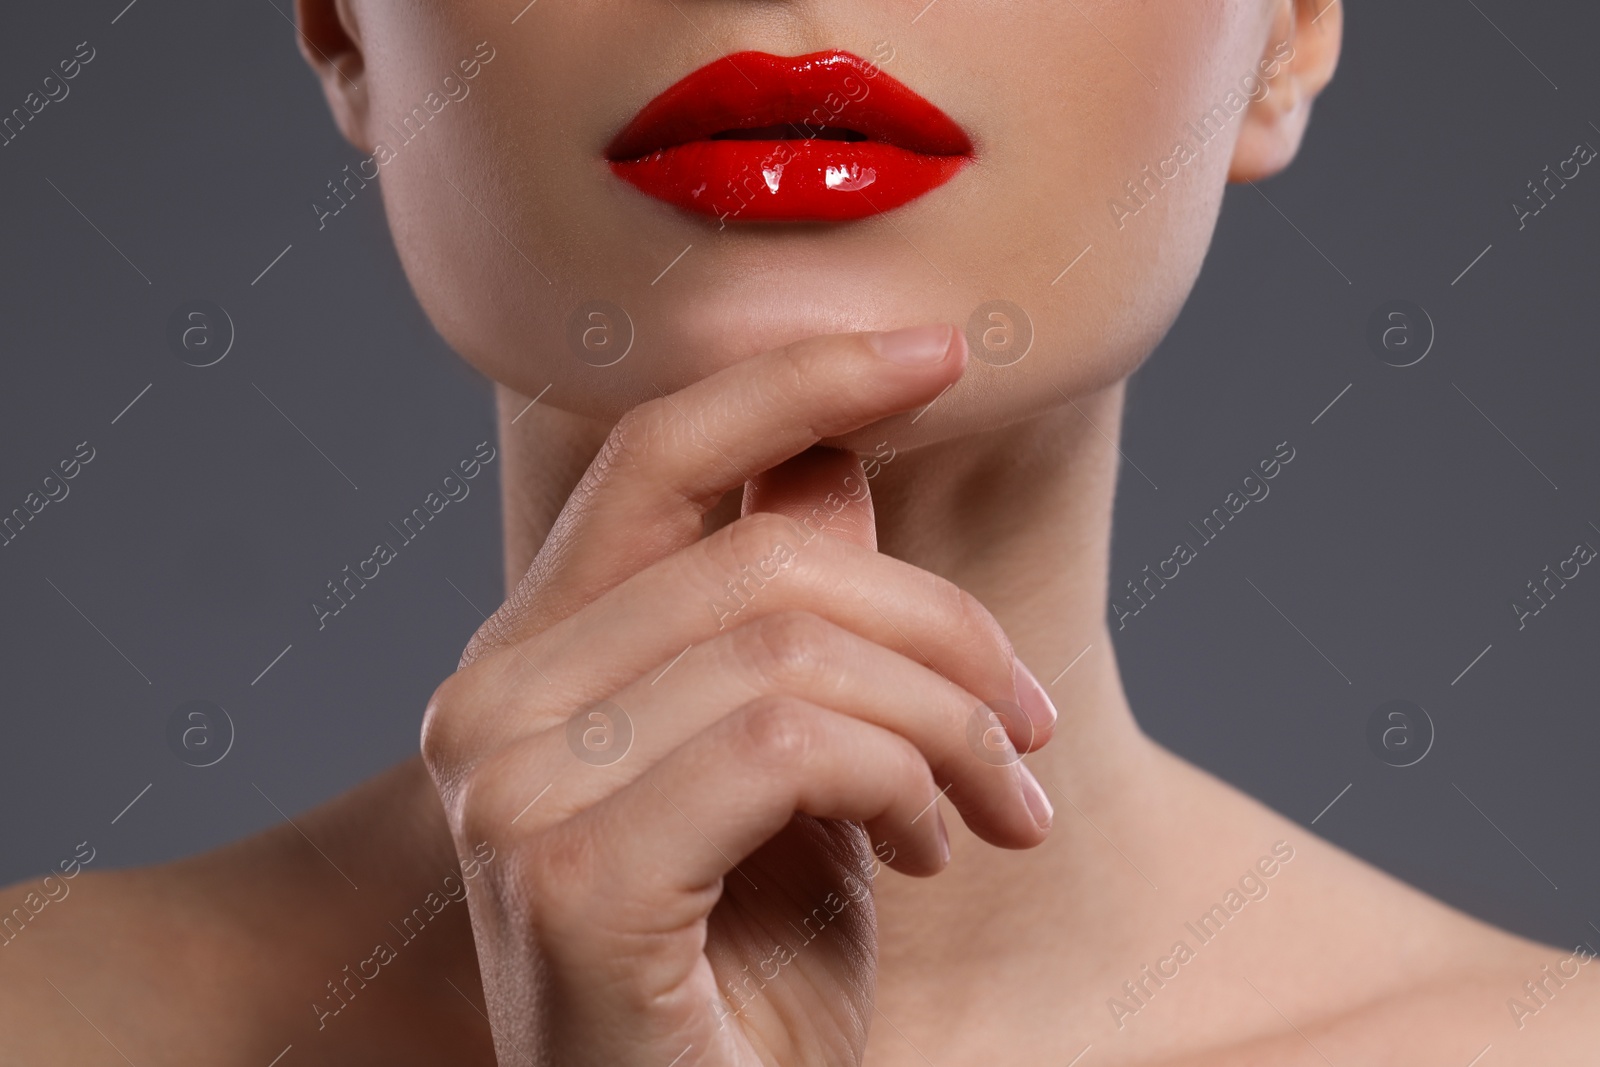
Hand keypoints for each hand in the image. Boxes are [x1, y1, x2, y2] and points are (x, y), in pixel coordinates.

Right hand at [421, 324, 1057, 1065]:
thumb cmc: (747, 979)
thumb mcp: (797, 771)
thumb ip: (792, 617)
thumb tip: (832, 455)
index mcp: (532, 660)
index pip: (657, 455)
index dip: (800, 382)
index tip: (940, 350)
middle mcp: (489, 702)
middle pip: (765, 553)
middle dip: (940, 627)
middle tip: (1023, 727)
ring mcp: (507, 785)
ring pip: (793, 644)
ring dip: (943, 721)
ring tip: (990, 805)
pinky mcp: (564, 871)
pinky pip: (790, 744)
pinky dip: (904, 781)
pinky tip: (932, 853)